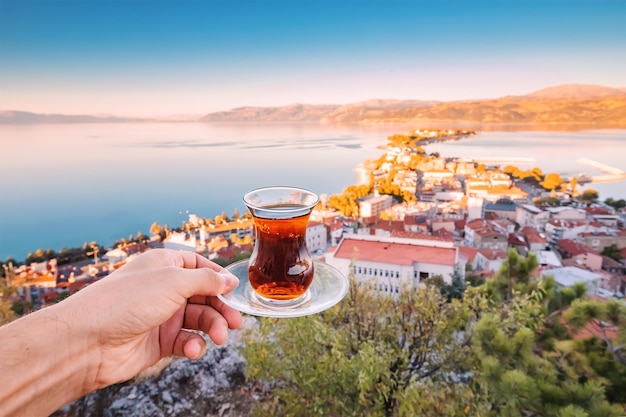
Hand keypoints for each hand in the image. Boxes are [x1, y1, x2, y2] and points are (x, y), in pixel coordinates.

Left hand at [63, 248, 242, 390]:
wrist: (88, 342)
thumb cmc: (124, 302)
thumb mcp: (173, 281)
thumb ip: (206, 281)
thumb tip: (229, 281)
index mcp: (164, 265)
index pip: (198, 266)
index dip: (217, 278)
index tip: (233, 289)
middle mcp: (163, 289)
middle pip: (204, 295)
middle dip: (221, 308)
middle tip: (236, 323)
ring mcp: (161, 316)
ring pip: (199, 320)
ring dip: (212, 328)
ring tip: (219, 337)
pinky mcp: (159, 342)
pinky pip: (186, 341)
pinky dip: (194, 345)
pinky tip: (192, 348)